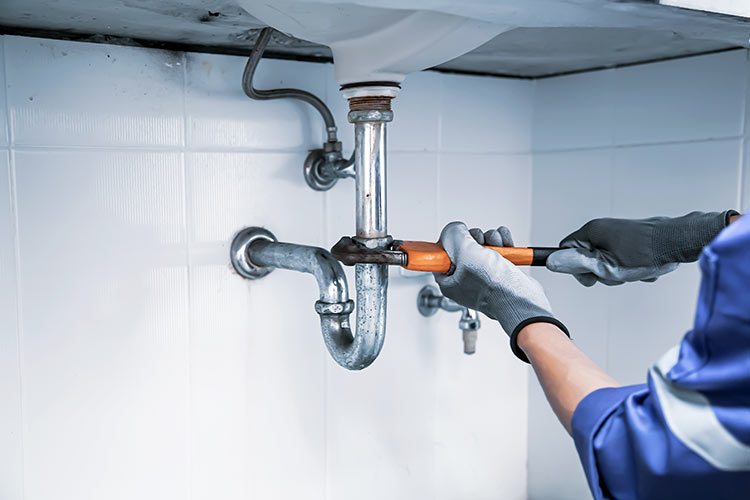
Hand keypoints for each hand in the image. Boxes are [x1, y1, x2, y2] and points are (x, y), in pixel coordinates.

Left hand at [434, 222, 567, 361]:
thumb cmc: (493, 287)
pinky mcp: (500, 271)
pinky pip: (498, 248)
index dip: (450, 242)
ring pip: (483, 245)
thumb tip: (454, 228)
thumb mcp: (465, 254)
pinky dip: (504, 243)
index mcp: (449, 280)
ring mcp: (483, 275)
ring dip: (492, 239)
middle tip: (481, 244)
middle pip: (463, 246)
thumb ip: (454, 235)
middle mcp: (464, 278)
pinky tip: (508, 245)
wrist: (522, 299)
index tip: (458, 237)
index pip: (441, 255)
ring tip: (498, 247)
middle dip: (475, 238)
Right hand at [546, 211, 736, 286]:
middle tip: (617, 274)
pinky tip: (643, 267)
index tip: (591, 276)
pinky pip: (621, 257)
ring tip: (634, 271)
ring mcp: (617, 232)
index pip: (566, 250)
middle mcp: (603, 228)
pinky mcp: (630, 238)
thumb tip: (552, 261)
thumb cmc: (648, 252)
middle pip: (586, 257)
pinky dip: (630, 266)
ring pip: (605, 260)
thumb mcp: (606, 266)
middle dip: (601, 272)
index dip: (575, 268)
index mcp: (592, 231)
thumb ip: (577, 265)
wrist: (679, 242)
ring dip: (618, 271)